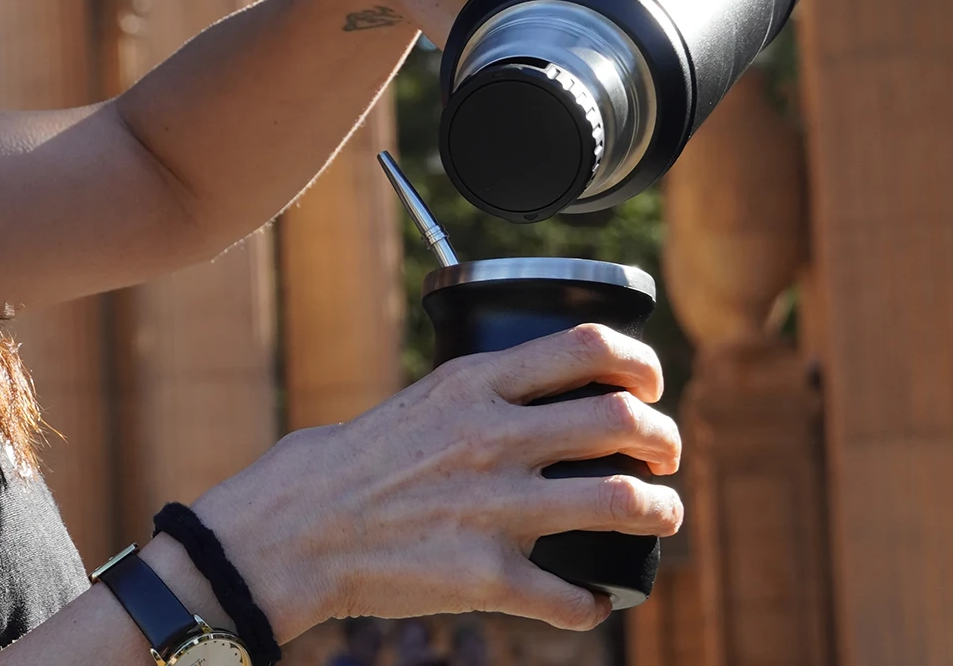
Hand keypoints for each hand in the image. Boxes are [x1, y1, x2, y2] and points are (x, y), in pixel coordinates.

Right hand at [191, 324, 682, 635]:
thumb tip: (522, 401)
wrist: (288, 535)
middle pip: (623, 423)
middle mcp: (493, 440)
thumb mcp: (411, 404)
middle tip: (664, 456)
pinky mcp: (488, 577)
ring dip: (662, 513)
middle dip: (665, 441)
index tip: (650, 386)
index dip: (641, 364)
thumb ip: (470, 399)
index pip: (588, 348)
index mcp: (471, 386)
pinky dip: (593, 604)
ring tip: (662, 517)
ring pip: (626, 504)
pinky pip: (574, 598)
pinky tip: (590, 602)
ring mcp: (496, 510)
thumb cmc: (336, 469)